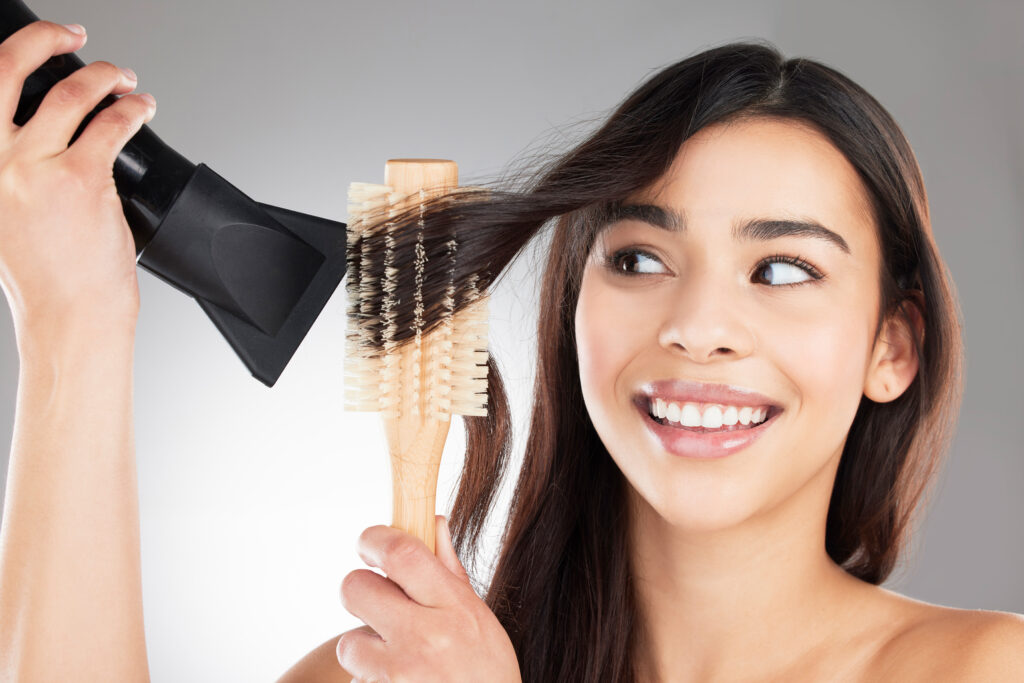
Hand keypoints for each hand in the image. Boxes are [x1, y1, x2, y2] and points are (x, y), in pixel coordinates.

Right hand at [0, 21, 154, 351]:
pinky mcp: (83, 180)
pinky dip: (132, 109)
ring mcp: (36, 168)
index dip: (10, 58)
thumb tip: (36, 141)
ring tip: (125, 79)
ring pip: (71, 94)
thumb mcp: (5, 217)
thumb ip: (11, 174)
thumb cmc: (44, 279)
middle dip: (44, 40)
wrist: (68, 317)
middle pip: (6, 70)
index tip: (34, 47)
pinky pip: (112, 125)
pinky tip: (142, 108)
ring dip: (106, 76)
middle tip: (73, 35)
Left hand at [338, 515, 521, 682]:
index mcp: (454, 607)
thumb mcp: (479, 619)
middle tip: (375, 602)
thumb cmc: (487, 673)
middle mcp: (426, 637)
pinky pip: (357, 681)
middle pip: (356, 588)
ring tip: (395, 658)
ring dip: (364, 648)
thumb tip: (434, 523)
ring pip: (350, 642)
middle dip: (359, 591)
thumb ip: (450, 573)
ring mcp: (400, 674)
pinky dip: (371, 680)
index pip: (401, 553)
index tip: (369, 543)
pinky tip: (400, 682)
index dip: (374, 539)